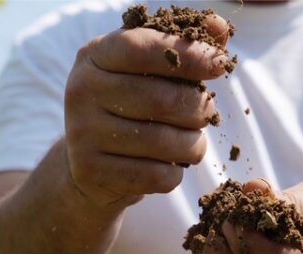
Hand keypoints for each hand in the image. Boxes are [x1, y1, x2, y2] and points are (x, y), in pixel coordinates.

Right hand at [64, 14, 232, 209]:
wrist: (92, 168)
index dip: (187, 54)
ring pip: (163, 142)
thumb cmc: (131, 111)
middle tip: (206, 112)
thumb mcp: (149, 75)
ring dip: (194, 145)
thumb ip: (183, 48)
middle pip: (161, 100)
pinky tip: (171, 167)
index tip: (219, 64)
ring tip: (193, 143)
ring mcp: (83, 132)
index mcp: (94, 55)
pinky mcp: (93, 171)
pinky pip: (157, 176)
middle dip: (198, 108)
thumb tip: (220, 27)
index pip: (141, 48)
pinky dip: (176, 174)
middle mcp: (82, 89)